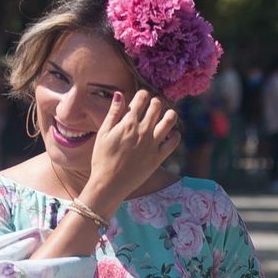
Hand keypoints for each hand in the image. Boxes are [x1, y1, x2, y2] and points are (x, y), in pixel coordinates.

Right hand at [83, 91, 179, 208]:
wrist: (109, 184)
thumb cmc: (102, 158)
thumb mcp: (103, 134)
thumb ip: (113, 113)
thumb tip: (119, 94)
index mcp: (128, 123)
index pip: (141, 99)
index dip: (143, 94)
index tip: (142, 96)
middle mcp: (143, 131)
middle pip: (157, 107)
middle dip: (156, 102)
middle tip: (154, 105)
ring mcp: (152, 144)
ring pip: (169, 121)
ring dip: (170, 114)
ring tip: (168, 114)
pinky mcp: (158, 157)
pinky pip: (174, 142)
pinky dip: (175, 135)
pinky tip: (171, 134)